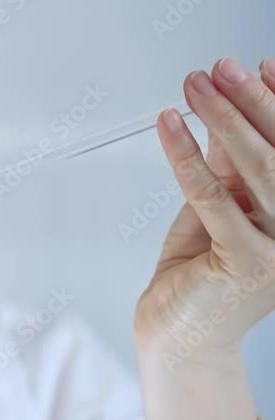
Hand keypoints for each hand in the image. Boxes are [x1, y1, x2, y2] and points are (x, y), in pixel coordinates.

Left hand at [136, 57, 274, 360]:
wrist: (179, 338)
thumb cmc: (198, 277)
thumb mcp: (215, 210)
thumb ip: (223, 168)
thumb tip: (222, 116)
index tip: (262, 66)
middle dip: (252, 101)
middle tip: (223, 67)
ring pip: (255, 169)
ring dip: (223, 119)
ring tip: (197, 85)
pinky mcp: (246, 262)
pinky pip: (213, 197)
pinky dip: (188, 157)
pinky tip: (171, 127)